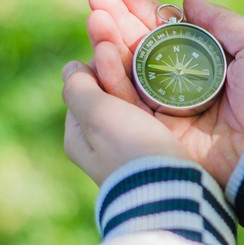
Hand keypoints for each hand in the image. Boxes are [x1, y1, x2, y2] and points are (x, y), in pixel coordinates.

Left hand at [62, 62, 186, 185]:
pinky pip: (153, 118)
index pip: (83, 89)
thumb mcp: (97, 114)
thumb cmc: (131, 150)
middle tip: (139, 54)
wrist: (173, 192)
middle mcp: (101, 145)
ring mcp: (130, 149)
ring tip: (158, 66)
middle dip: (119, 72)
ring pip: (132, 106)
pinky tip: (172, 93)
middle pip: (108, 96)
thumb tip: (71, 69)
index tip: (115, 52)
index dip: (97, 67)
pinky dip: (158, 102)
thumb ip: (79, 88)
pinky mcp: (156, 153)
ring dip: (141, 85)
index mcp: (79, 137)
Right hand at [86, 0, 243, 187]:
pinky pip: (128, 107)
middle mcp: (184, 84)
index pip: (165, 31)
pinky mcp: (161, 135)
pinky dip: (110, 81)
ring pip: (128, 74)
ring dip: (108, 44)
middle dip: (116, 21)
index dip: (142, 10)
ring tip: (96, 19)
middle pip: (140, 49)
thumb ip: (220, 21)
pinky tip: (99, 54)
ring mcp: (170, 110)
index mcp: (207, 62)